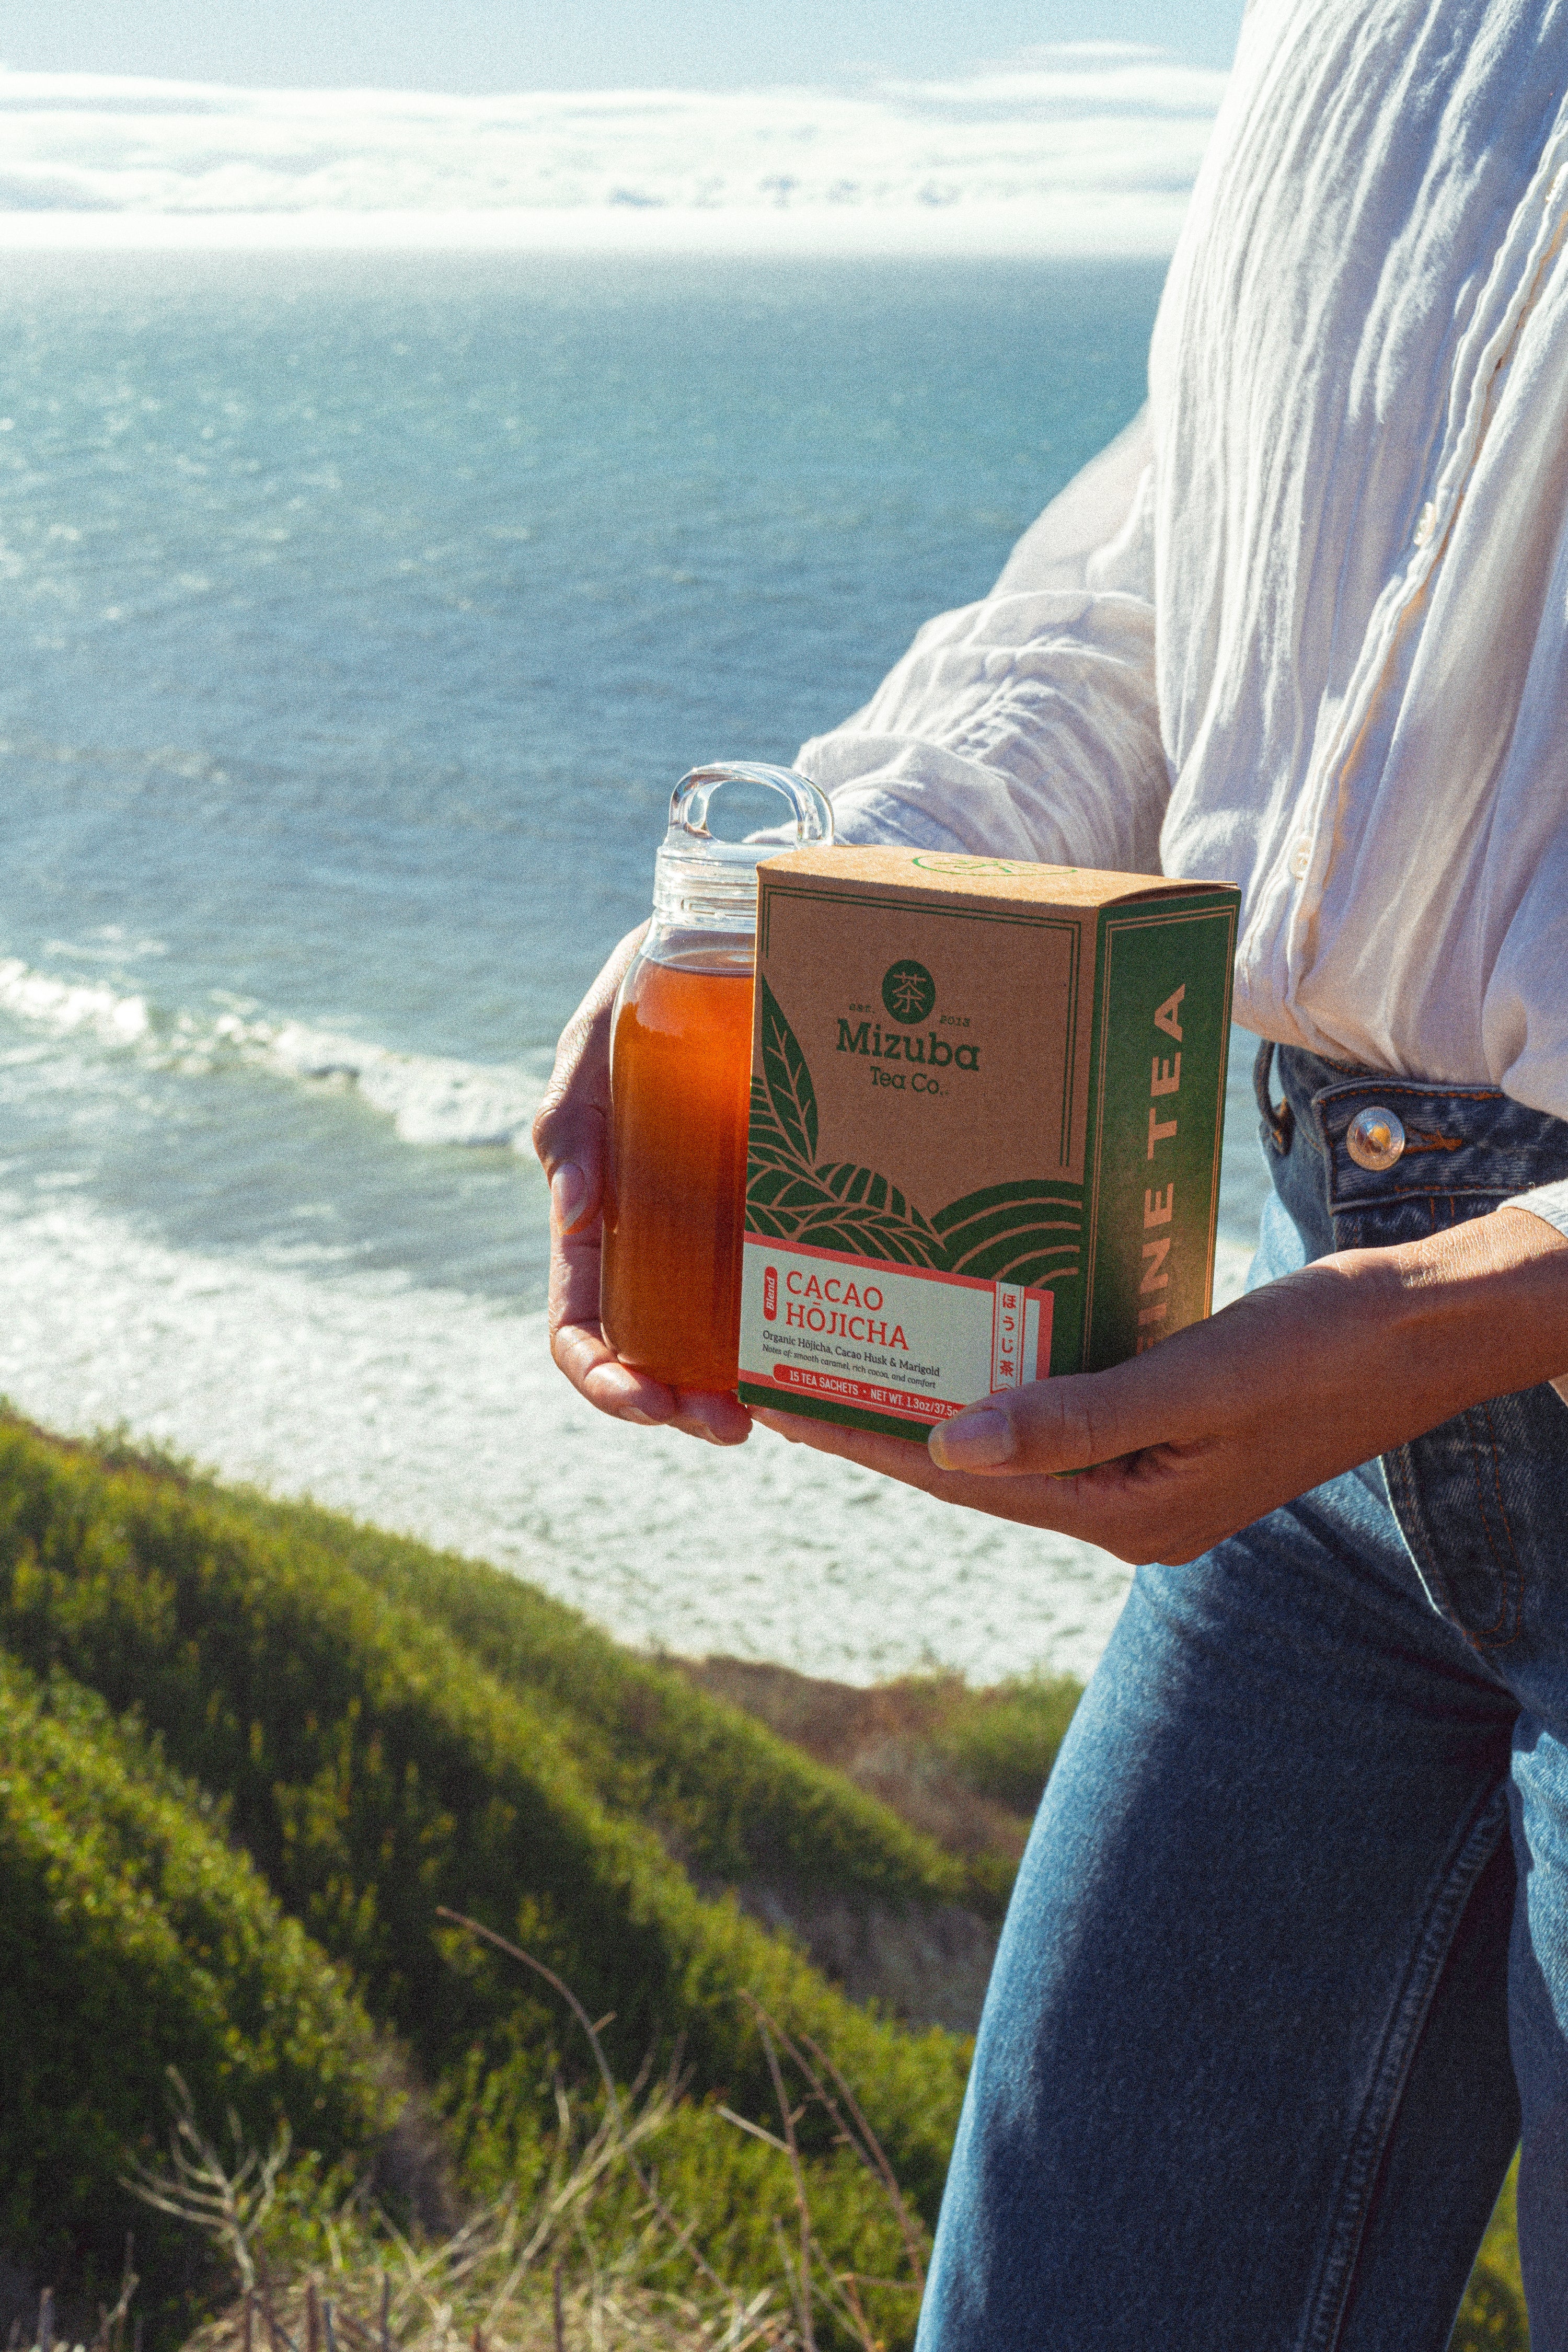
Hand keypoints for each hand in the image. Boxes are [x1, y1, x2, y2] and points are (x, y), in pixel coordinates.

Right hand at [531, 929, 751, 1445]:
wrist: (743, 935)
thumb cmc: (653, 985)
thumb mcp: (599, 1038)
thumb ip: (571, 1113)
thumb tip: (573, 1210)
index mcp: (603, 1211)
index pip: (580, 1319)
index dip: (599, 1374)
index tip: (642, 1402)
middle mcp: (660, 1236)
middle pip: (650, 1351)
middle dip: (675, 1405)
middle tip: (729, 1427)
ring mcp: (721, 1229)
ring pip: (715, 1338)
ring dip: (731, 1392)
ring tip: (770, 1415)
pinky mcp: (781, 1209)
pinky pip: (783, 1286)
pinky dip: (793, 1335)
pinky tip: (831, 1355)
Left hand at [752, 1206, 1567, 1563]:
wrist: (1431, 1332)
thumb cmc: (1326, 1349)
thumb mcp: (1199, 1381)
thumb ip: (1078, 1419)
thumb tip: (953, 1449)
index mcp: (1130, 1514)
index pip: (964, 1480)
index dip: (867, 1438)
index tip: (782, 1402)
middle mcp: (1130, 1508)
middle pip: (976, 1468)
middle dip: (886, 1422)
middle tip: (794, 1367)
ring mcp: (1152, 1474)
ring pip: (1014, 1439)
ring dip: (939, 1399)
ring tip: (856, 1349)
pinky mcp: (1171, 1432)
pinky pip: (1062, 1412)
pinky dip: (1006, 1380)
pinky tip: (968, 1335)